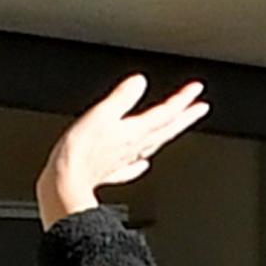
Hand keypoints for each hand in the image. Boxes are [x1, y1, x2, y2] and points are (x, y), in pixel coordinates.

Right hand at [33, 71, 210, 230]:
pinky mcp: (109, 172)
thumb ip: (122, 97)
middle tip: (201, 108)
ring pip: (154, 145)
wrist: (65, 184)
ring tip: (178, 127)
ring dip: (168, 134)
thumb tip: (139, 82)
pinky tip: (142, 163)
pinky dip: (140, 163)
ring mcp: (124, 161)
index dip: (183, 100)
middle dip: (185, 117)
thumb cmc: (80, 151)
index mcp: (135, 131)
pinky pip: (132, 166)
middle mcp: (135, 147)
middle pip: (167, 130)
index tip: (197, 90)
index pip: (166, 113)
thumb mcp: (102, 114)